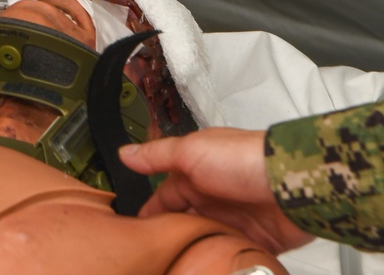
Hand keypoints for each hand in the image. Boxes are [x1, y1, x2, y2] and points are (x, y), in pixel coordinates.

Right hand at [120, 130, 313, 253]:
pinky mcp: (254, 243)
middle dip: (170, 241)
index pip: (164, 200)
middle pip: (184, 225)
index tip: (133, 235)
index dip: (150, 216)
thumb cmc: (240, 159)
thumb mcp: (190, 150)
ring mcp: (233, 222)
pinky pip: (231, 257)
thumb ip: (157, 155)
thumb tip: (124, 153)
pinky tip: (206, 272)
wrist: (290, 182)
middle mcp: (212, 199)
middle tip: (152, 260)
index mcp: (194, 175)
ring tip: (174, 270)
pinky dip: (219, 264)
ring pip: (205, 243)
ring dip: (194, 255)